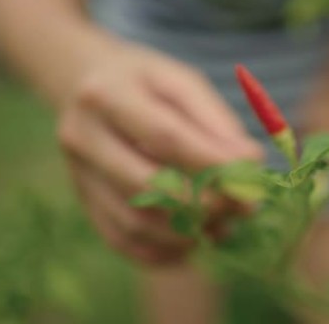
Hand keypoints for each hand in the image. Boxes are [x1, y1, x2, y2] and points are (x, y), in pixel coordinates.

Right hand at [56, 41, 263, 264]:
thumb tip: (251, 162)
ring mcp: (76, 175)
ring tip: (225, 223)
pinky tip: (195, 236)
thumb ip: (216, 121)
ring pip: (135, 222)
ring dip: (188, 231)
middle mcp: (81, 137)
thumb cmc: (146, 81)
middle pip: (146, 186)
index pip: (165, 138)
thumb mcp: (182, 82)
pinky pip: (123, 240)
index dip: (212, 162)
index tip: (251, 176)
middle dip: (204, 203)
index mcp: (107, 95)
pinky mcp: (83, 202)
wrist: (85, 84)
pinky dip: (164, 248)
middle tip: (245, 208)